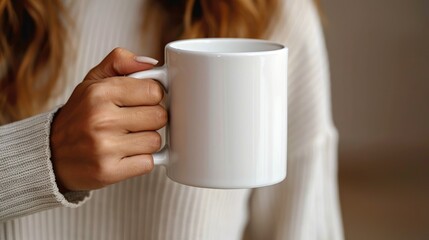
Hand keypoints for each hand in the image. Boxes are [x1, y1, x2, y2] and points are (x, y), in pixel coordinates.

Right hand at [50, 48, 166, 191]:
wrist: (51, 154)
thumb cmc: (80, 115)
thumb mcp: (93, 81)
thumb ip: (121, 62)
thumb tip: (152, 63)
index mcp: (99, 92)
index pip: (154, 91)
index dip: (152, 96)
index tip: (142, 101)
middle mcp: (101, 119)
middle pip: (159, 116)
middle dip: (152, 119)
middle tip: (134, 122)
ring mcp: (104, 147)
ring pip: (156, 141)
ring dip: (146, 141)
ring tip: (128, 139)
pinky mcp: (109, 171)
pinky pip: (148, 163)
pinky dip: (141, 160)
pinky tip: (126, 155)